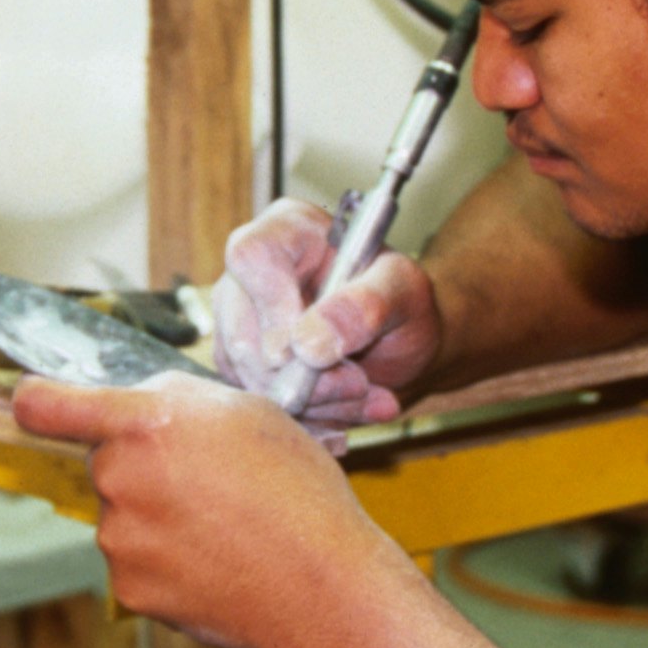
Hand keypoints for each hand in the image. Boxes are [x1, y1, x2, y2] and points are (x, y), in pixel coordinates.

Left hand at [10, 372, 396, 647]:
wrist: (320, 586)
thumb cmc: (296, 492)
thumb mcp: (248, 410)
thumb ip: (179, 399)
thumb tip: (145, 402)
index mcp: (144, 423)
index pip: (45, 405)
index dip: (34, 399)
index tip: (32, 402)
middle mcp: (119, 479)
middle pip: (106, 462)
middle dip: (143, 465)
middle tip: (208, 480)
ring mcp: (120, 538)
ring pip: (124, 513)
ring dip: (158, 515)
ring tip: (225, 526)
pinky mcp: (129, 589)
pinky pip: (135, 562)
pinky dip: (167, 561)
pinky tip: (216, 561)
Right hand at [210, 198, 446, 438]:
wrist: (402, 343)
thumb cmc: (405, 304)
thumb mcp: (406, 294)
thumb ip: (366, 307)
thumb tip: (308, 344)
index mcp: (290, 229)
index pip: (253, 255)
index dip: (272, 306)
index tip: (306, 351)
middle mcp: (254, 271)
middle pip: (241, 327)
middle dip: (301, 374)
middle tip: (359, 384)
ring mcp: (241, 318)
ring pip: (247, 373)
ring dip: (311, 401)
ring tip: (364, 395)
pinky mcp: (242, 363)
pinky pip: (257, 401)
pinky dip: (306, 417)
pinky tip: (343, 411)